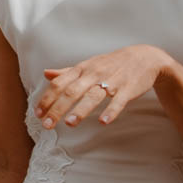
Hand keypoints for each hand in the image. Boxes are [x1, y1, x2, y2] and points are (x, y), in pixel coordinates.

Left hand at [34, 44, 169, 129]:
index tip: (38, 114)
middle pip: (72, 91)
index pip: (60, 84)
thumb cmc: (111, 64)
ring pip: (93, 96)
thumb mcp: (88, 65)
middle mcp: (94, 74)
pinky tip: (103, 122)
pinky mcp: (128, 89)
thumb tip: (46, 74)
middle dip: (58, 108)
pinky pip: (118, 101)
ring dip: (81, 110)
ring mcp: (111, 81)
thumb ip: (67, 72)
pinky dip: (111, 111)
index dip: (47, 98)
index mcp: (82, 69)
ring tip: (70, 124)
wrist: (144, 58)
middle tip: (47, 125)